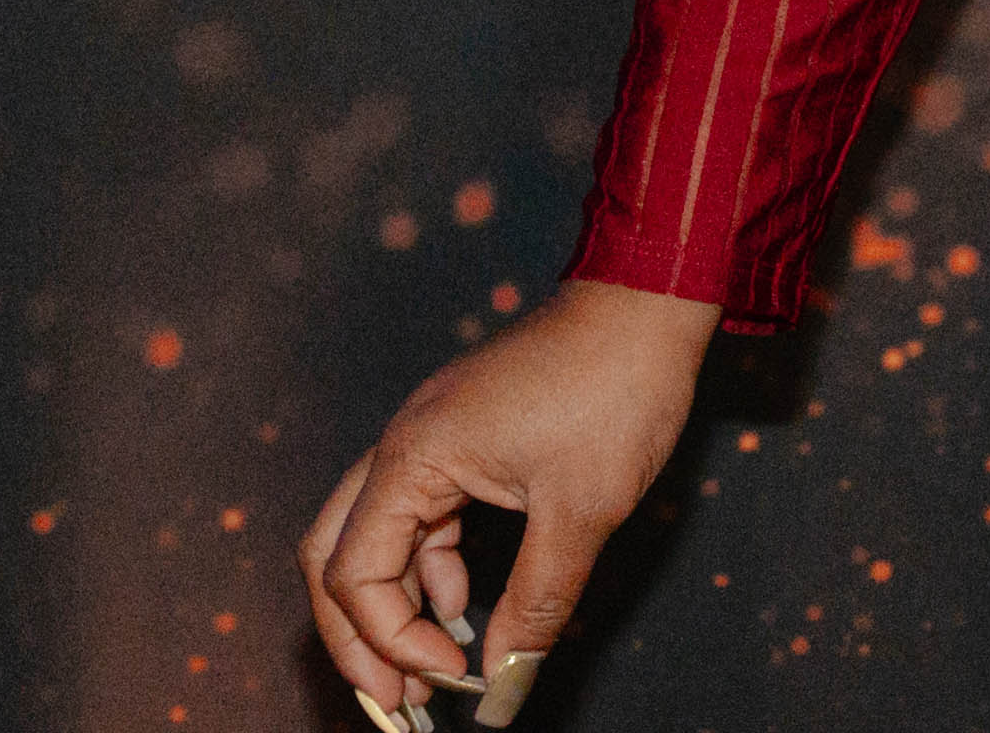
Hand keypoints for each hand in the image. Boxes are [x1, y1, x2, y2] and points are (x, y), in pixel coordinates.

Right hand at [298, 276, 716, 719]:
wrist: (653, 298)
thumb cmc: (619, 389)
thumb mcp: (582, 512)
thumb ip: (535, 607)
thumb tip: (503, 689)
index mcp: (411, 458)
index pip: (354, 575)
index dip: (392, 641)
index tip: (450, 680)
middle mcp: (402, 445)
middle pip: (335, 557)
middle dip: (358, 635)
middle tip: (395, 701)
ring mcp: (429, 436)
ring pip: (373, 536)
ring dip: (393, 604)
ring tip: (432, 665)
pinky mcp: (461, 435)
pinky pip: (418, 514)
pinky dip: (428, 567)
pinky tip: (463, 605)